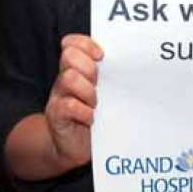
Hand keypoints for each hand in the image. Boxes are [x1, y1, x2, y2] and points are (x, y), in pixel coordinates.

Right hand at [43, 34, 102, 170]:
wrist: (74, 148)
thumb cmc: (94, 116)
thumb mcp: (103, 93)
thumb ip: (110, 78)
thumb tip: (136, 66)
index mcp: (76, 69)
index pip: (72, 43)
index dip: (86, 44)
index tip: (102, 56)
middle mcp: (65, 79)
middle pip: (70, 56)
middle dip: (89, 68)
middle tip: (99, 85)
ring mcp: (59, 96)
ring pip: (69, 78)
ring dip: (88, 92)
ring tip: (96, 105)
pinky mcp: (56, 115)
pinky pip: (68, 106)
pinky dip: (83, 112)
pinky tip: (91, 119)